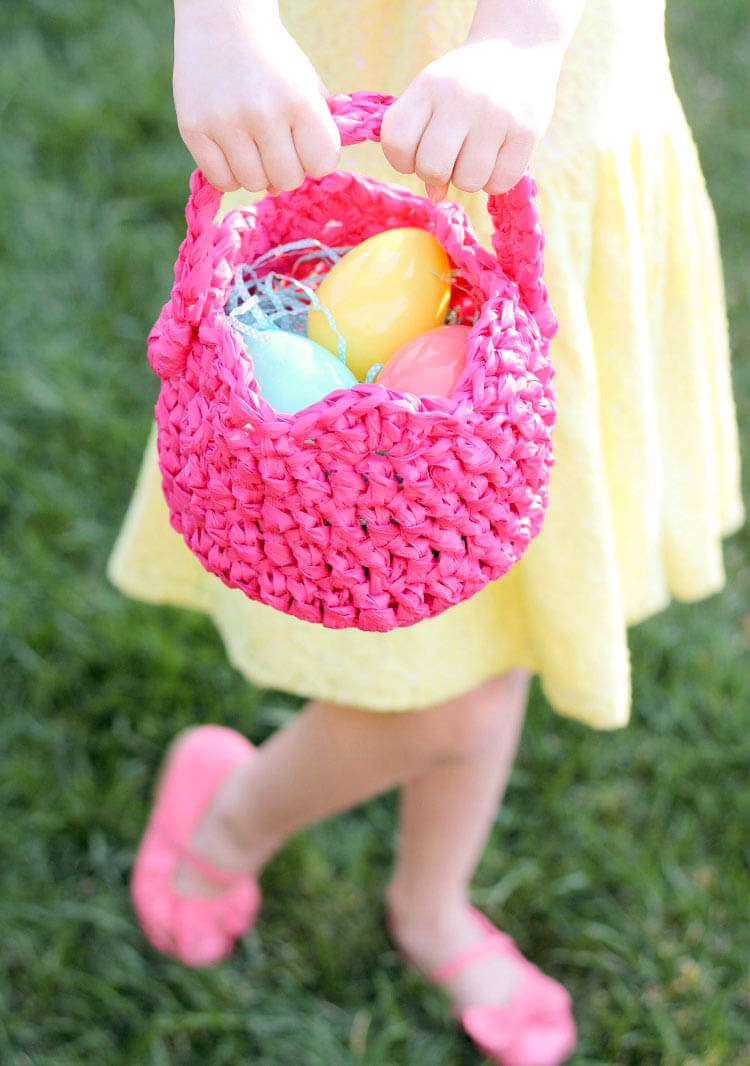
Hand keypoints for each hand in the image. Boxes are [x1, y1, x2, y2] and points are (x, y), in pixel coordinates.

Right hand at [173, 0, 340, 191]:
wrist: (222, 20)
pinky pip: (221, 181)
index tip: (304, 145)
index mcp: (299, 100)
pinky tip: (232, 152)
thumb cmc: (273, 60)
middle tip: (277, 148)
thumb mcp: (307, 84)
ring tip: (253, 147)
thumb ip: (320, 128)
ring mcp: (225, 122)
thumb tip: (312, 174)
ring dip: (256, 173)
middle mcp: (262, 113)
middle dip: (285, 170)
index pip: (321, 164)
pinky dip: (230, 175)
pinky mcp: (194, 129)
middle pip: (286, 180)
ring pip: (253, 184)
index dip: (315, 160)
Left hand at [380, 35, 560, 200]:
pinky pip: (500, 183)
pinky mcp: (526, 131)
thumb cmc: (464, 84)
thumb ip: (422, 142)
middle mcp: (461, 97)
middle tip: (450, 158)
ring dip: (469, 179)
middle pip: (432, 168)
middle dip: (437, 174)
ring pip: (468, 182)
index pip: (397, 143)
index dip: (403, 160)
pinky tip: (498, 158)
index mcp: (429, 85)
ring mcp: (496, 114)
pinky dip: (495, 181)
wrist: (518, 46)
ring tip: (476, 155)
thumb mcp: (434, 96)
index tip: (418, 151)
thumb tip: (436, 196)